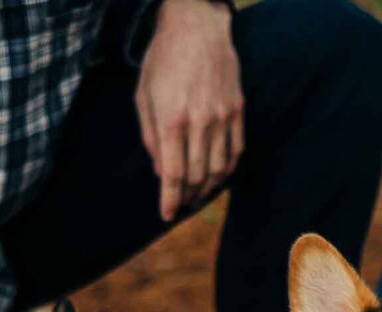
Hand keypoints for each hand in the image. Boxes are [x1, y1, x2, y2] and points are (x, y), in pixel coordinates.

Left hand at [136, 0, 244, 221]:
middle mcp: (199, 122)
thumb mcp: (143, 95)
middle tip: (182, 205)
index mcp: (171, 120)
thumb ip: (150, 135)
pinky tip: (218, 175)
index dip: (169, 199)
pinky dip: (227, 169)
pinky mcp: (237, 110)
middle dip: (188, 196)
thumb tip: (159, 169)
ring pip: (219, 168)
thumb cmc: (164, 59)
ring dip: (208, 188)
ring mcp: (222, 117)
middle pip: (197, 175)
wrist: (196, 26)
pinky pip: (236, 150)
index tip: (166, 214)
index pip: (173, 173)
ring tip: (199, 196)